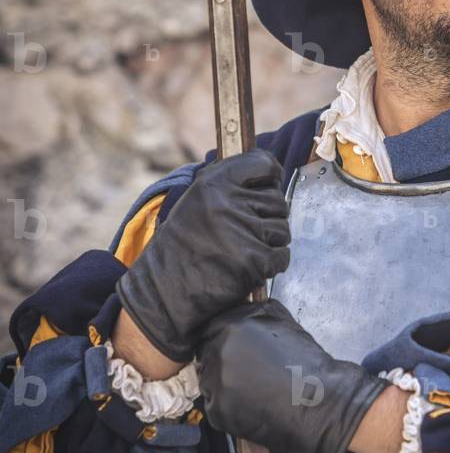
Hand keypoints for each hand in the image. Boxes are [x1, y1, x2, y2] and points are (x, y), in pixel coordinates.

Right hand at [116, 149, 290, 362]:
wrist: (164, 289)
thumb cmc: (183, 244)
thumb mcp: (197, 200)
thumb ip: (228, 183)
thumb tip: (269, 168)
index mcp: (213, 183)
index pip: (263, 163)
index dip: (271, 174)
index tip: (270, 182)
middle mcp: (227, 203)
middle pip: (278, 201)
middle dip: (269, 216)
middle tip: (247, 230)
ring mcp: (241, 232)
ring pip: (282, 230)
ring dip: (271, 242)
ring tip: (244, 249)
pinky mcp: (253, 261)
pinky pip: (282, 256)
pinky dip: (273, 264)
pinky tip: (251, 267)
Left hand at [196, 299, 386, 452]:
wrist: (317, 400)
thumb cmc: (303, 360)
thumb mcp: (280, 320)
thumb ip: (252, 311)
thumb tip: (239, 308)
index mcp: (231, 326)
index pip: (208, 330)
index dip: (219, 339)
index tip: (230, 349)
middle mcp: (218, 351)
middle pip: (206, 355)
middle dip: (220, 361)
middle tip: (243, 372)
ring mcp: (215, 382)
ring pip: (209, 382)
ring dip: (223, 384)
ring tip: (251, 390)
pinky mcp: (218, 411)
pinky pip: (216, 406)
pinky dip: (229, 407)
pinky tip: (251, 405)